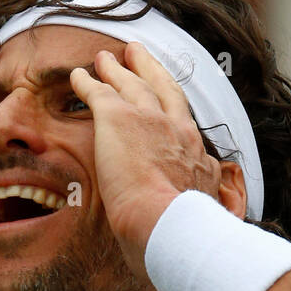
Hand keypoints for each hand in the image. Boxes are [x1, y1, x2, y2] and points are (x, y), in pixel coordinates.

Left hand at [70, 43, 224, 276]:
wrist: (170, 226)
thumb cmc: (185, 236)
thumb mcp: (207, 220)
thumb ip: (205, 213)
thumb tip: (213, 225)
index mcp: (195, 156)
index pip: (183, 124)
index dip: (172, 109)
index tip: (166, 99)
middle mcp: (177, 130)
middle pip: (163, 89)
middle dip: (149, 69)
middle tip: (138, 54)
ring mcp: (149, 120)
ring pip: (131, 84)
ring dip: (117, 69)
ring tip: (106, 57)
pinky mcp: (119, 119)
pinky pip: (98, 92)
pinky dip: (87, 82)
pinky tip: (77, 76)